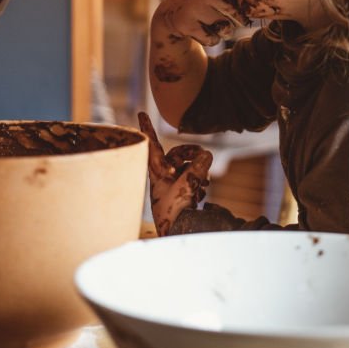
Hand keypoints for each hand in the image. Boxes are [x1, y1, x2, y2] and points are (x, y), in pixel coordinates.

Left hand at [138, 113, 212, 235]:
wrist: (179, 234)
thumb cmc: (175, 212)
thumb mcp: (187, 185)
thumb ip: (198, 166)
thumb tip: (207, 154)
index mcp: (156, 172)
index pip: (152, 145)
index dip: (148, 127)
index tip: (141, 112)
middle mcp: (164, 176)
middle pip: (178, 154)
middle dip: (191, 154)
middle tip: (203, 157)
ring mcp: (173, 185)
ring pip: (189, 167)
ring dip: (199, 173)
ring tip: (201, 186)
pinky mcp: (183, 194)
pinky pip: (194, 180)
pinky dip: (200, 184)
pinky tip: (200, 195)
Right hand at [153, 0, 275, 48]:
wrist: (170, 13)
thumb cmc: (205, 0)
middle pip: (241, 16)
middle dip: (236, 21)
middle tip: (223, 14)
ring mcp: (196, 7)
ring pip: (227, 30)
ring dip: (222, 31)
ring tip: (209, 20)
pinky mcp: (186, 24)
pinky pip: (213, 40)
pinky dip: (210, 39)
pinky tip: (199, 29)